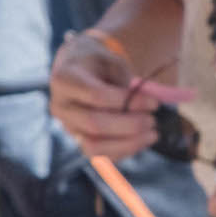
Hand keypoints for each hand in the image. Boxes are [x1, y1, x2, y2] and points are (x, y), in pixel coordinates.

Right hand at [49, 29, 188, 160]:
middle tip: (152, 120)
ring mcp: (67, 126)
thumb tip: (146, 101)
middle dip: (130, 125)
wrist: (77, 71)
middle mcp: (60, 105)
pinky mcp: (78, 140)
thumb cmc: (98, 64)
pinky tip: (142, 140)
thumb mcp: (111, 60)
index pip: (97, 96)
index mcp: (65, 80)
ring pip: (94, 147)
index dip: (129, 102)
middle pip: (94, 124)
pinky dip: (124, 151)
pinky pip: (100, 156)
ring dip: (128, 144)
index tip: (154, 102)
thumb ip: (125, 78)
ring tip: (152, 134)